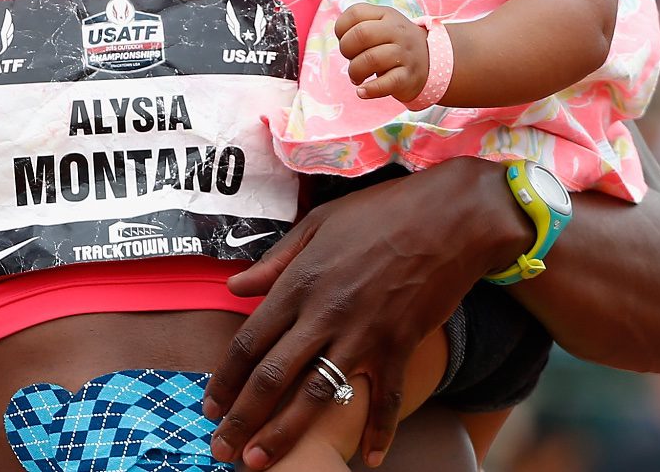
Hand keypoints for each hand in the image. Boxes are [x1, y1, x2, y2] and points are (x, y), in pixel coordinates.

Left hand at [204, 159, 513, 467]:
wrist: (449, 217)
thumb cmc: (380, 213)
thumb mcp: (317, 223)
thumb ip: (275, 261)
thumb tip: (234, 288)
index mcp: (299, 282)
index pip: (250, 341)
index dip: (225, 379)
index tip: (209, 406)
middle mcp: (324, 314)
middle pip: (272, 377)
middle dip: (242, 418)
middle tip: (221, 449)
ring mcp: (364, 333)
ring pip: (316, 395)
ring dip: (285, 434)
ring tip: (259, 463)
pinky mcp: (400, 345)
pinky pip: (384, 397)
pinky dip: (377, 430)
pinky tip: (367, 458)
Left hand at [336, 4, 429, 101]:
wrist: (431, 62)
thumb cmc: (394, 44)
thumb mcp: (382, 25)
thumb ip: (359, 25)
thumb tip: (340, 37)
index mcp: (386, 15)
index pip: (355, 13)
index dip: (341, 29)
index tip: (344, 39)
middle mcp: (397, 31)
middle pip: (361, 34)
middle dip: (347, 49)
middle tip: (351, 59)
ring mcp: (405, 54)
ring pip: (371, 59)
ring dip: (355, 71)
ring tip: (357, 77)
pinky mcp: (408, 77)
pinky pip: (386, 83)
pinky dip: (370, 90)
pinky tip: (361, 91)